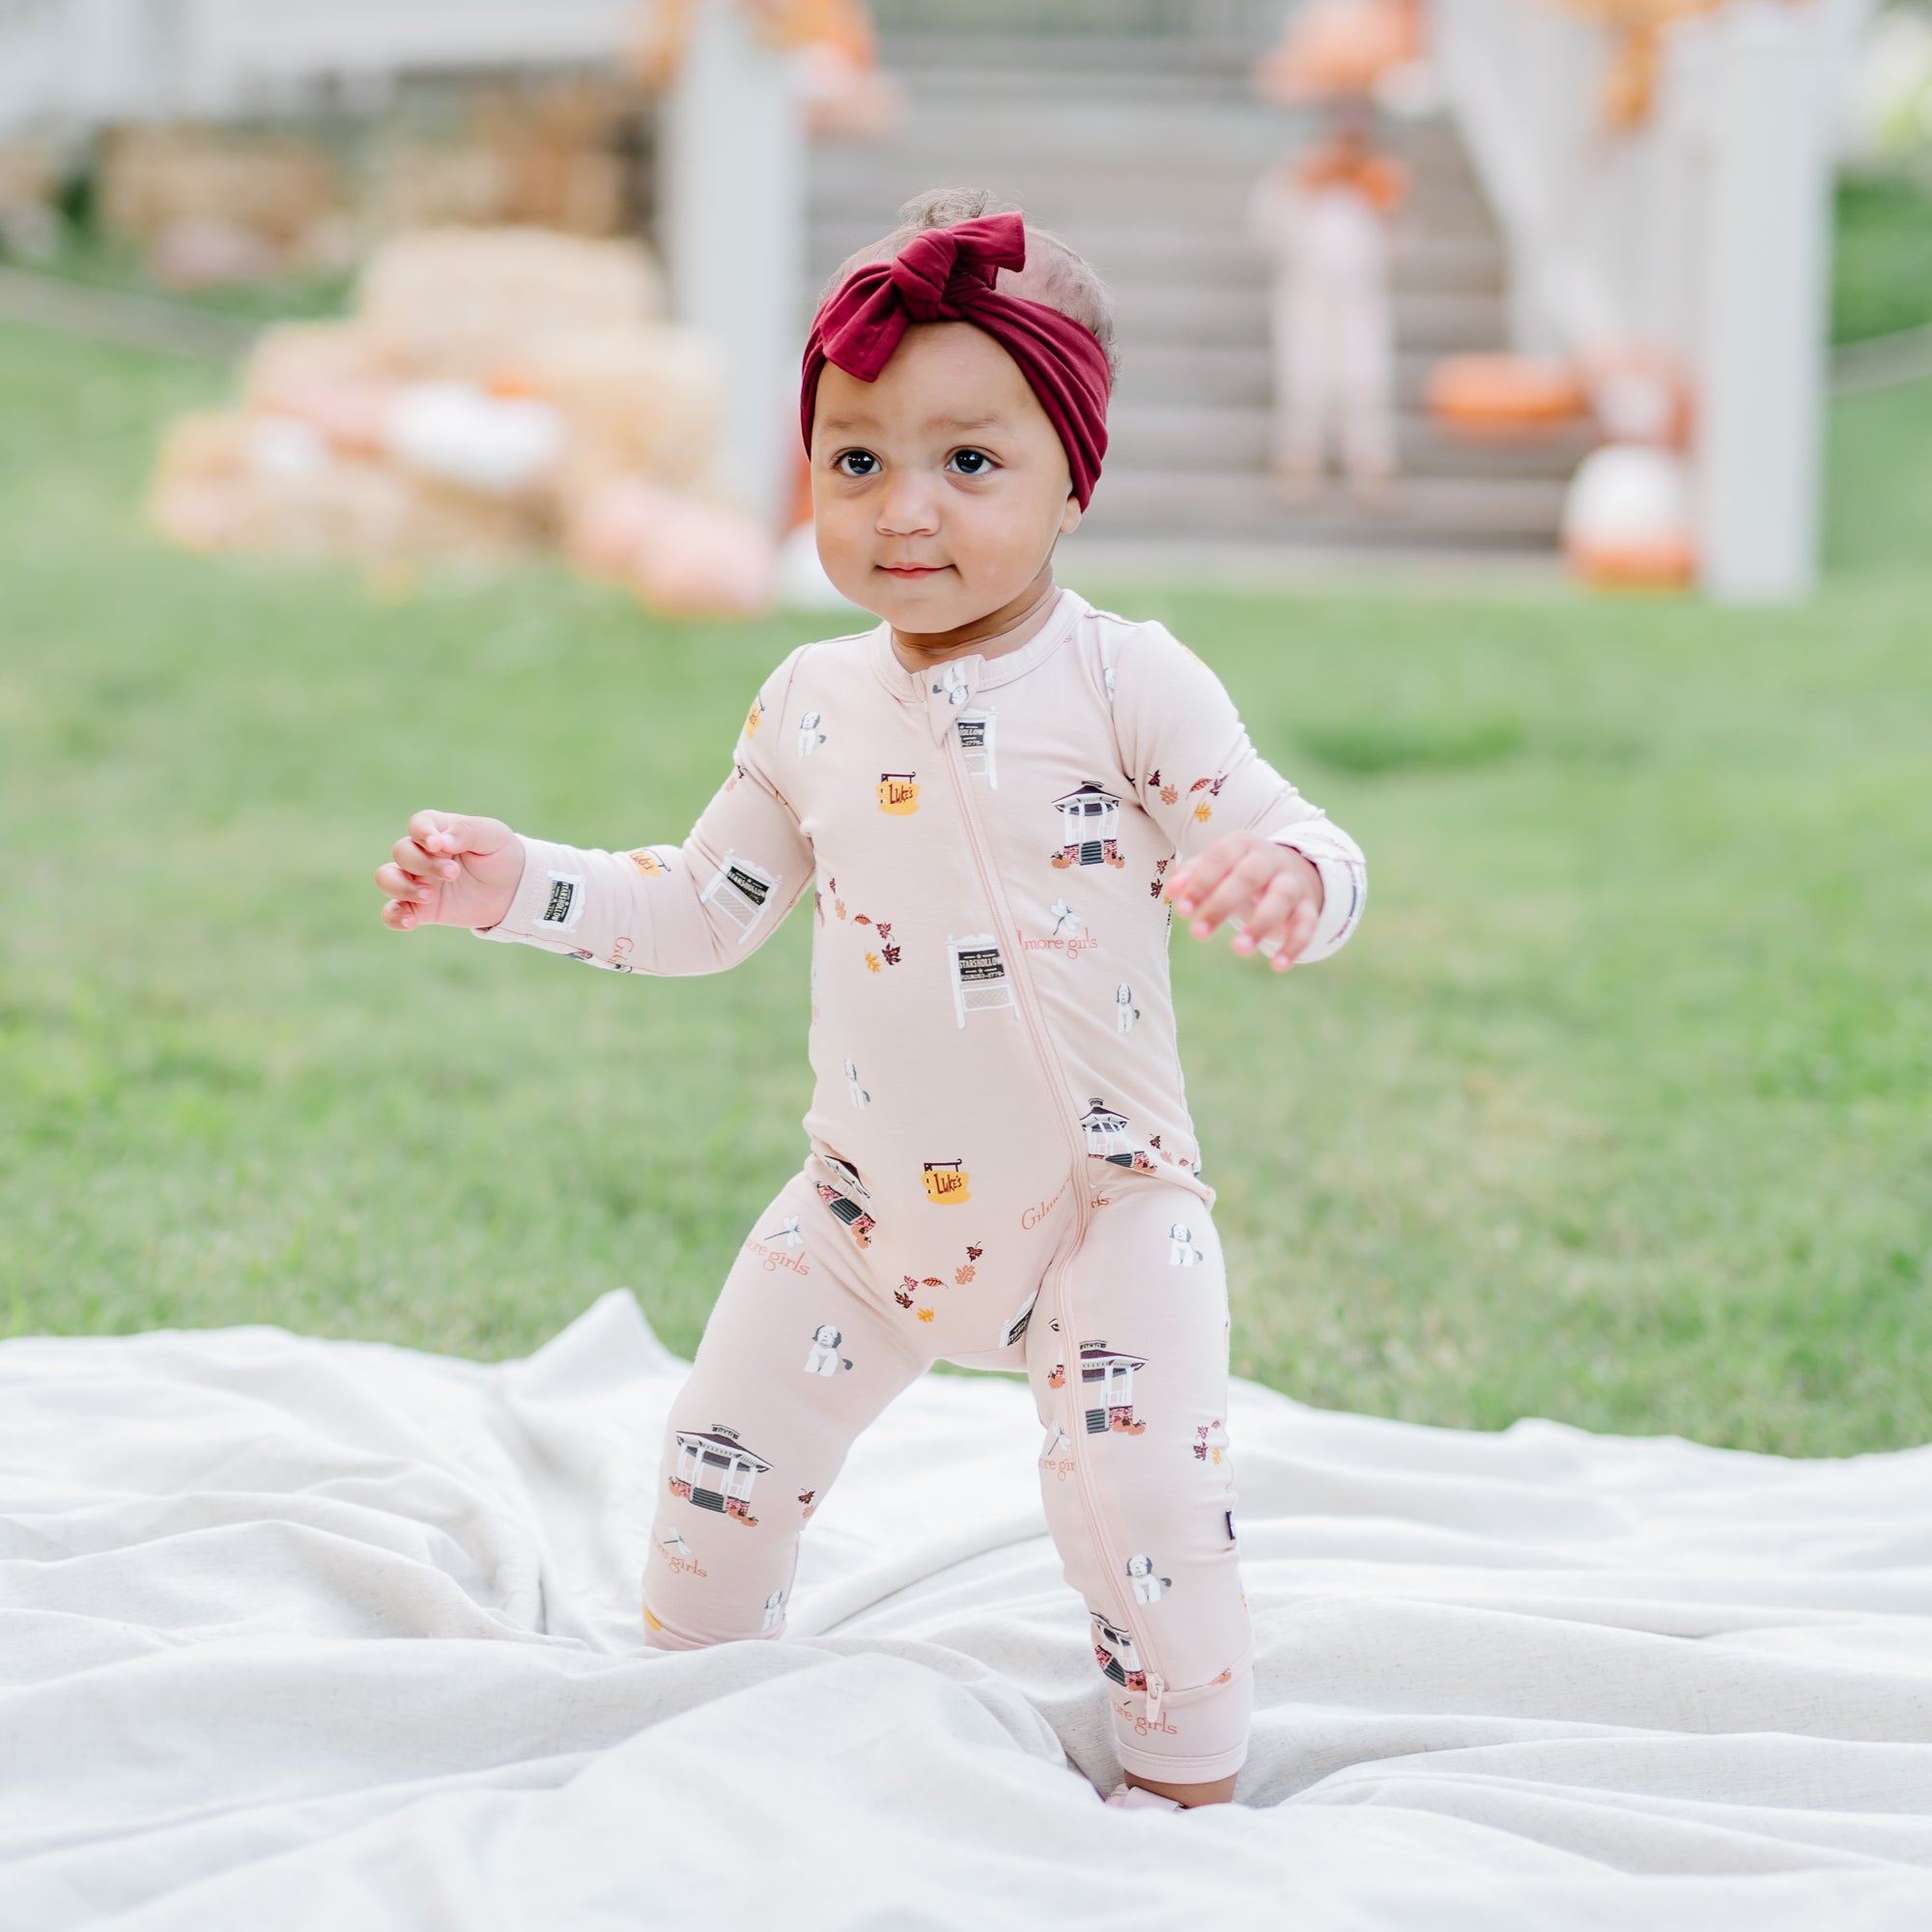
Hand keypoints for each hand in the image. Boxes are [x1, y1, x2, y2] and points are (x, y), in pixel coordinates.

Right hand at [374, 811, 522, 932]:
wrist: (513, 892)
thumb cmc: (501, 855)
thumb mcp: (493, 837)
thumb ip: (467, 832)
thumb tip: (441, 841)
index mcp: (439, 830)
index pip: (418, 824)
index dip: (421, 832)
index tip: (436, 844)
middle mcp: (422, 854)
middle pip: (402, 852)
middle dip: (424, 864)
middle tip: (454, 873)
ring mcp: (417, 881)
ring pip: (386, 878)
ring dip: (401, 887)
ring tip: (429, 896)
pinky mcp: (421, 908)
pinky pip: (392, 912)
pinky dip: (394, 917)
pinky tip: (411, 921)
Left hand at [1164, 833, 1322, 972]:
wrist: (1292, 868)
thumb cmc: (1239, 871)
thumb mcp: (1217, 867)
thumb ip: (1192, 875)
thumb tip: (1171, 891)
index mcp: (1241, 845)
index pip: (1219, 858)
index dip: (1200, 883)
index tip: (1181, 911)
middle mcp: (1269, 859)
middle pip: (1248, 876)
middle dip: (1222, 904)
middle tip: (1198, 934)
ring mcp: (1292, 881)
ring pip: (1280, 898)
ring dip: (1260, 924)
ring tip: (1239, 949)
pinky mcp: (1308, 905)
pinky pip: (1307, 923)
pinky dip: (1295, 945)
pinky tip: (1278, 966)